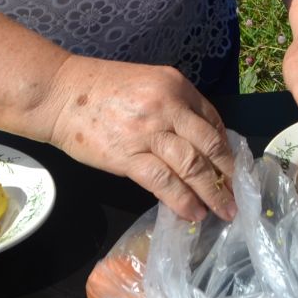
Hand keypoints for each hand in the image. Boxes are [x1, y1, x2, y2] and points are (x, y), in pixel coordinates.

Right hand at [45, 56, 237, 222]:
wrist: (59, 94)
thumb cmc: (100, 89)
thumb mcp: (147, 84)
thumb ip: (173, 106)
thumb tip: (196, 141)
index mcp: (176, 86)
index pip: (213, 119)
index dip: (227, 148)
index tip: (233, 169)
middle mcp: (168, 106)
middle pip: (210, 145)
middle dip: (228, 174)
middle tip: (238, 196)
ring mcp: (149, 132)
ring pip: (192, 166)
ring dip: (212, 193)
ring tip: (223, 211)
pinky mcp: (128, 156)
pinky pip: (164, 182)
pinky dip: (182, 200)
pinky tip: (192, 213)